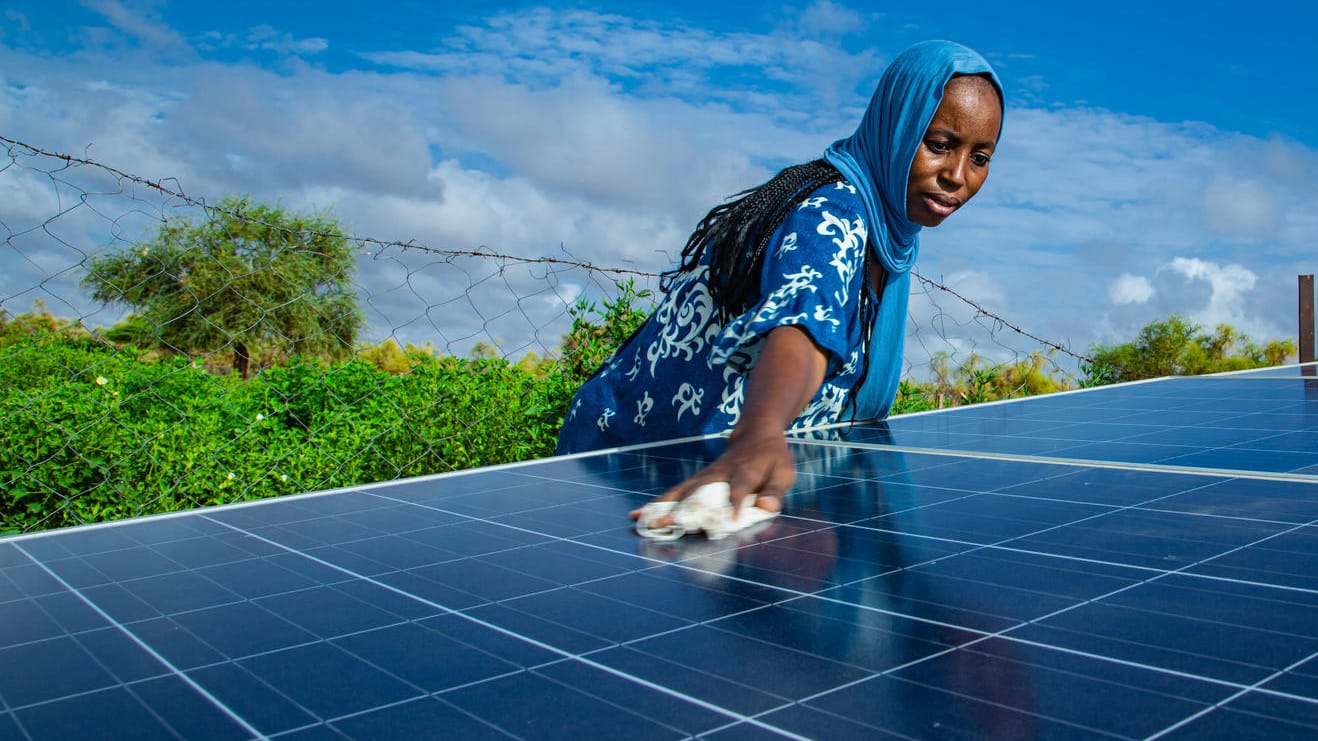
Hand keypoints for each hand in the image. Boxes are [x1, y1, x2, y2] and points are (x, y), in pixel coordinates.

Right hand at [629, 425, 793, 524]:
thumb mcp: (784, 473)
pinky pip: (675, 494)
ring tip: (641, 521)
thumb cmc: (772, 459)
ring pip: (681, 492)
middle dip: (684, 508)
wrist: (755, 434)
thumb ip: (775, 491)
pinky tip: (638, 515)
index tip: (730, 521)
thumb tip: (767, 507)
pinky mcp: (695, 481)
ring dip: (662, 507)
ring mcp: (704, 477)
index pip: (740, 487)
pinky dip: (656, 504)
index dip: (736, 503)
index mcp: (746, 472)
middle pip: (700, 491)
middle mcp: (720, 474)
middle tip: (667, 522)